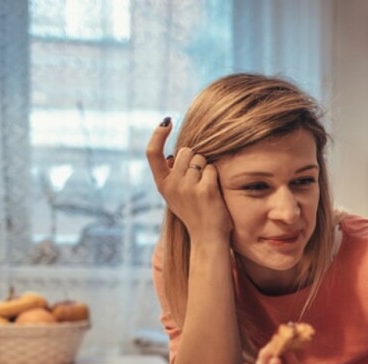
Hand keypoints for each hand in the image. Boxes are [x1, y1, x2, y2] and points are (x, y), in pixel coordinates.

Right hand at [145, 118, 233, 241]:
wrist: (207, 238)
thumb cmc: (194, 212)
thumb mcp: (174, 195)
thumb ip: (172, 175)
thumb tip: (172, 153)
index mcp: (162, 185)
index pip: (152, 153)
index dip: (158, 134)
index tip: (166, 121)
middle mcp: (171, 185)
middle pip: (185, 151)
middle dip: (195, 159)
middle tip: (198, 182)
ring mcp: (188, 187)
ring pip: (200, 158)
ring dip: (206, 168)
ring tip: (205, 188)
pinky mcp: (206, 190)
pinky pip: (212, 168)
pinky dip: (215, 176)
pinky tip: (213, 192)